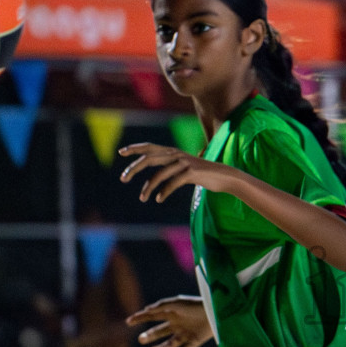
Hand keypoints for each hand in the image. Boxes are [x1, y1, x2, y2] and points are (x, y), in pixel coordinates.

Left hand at [118, 143, 237, 203]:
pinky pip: (173, 183)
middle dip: (134, 168)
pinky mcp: (192, 173)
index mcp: (173, 151)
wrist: (225, 176)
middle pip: (149, 158)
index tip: (121, 152)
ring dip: (148, 187)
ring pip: (159, 174)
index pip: (149, 147)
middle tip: (123, 178)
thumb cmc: (202, 174)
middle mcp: (176, 154)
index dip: (135, 148)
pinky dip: (164, 192)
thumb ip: (171, 167)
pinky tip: (158, 199)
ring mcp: (184, 163)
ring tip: (142, 198)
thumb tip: (155, 177)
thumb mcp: (184, 168)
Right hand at [126, 295, 213, 346]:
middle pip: (158, 332)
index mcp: (172, 313)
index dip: (140, 318)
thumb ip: (161, 306)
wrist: (216, 312)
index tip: (128, 322)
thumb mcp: (177, 303)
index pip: (152, 316)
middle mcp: (177, 324)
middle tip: (142, 339)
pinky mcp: (195, 342)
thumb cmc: (196, 305)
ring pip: (169, 345)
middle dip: (149, 336)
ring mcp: (185, 334)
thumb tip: (146, 310)